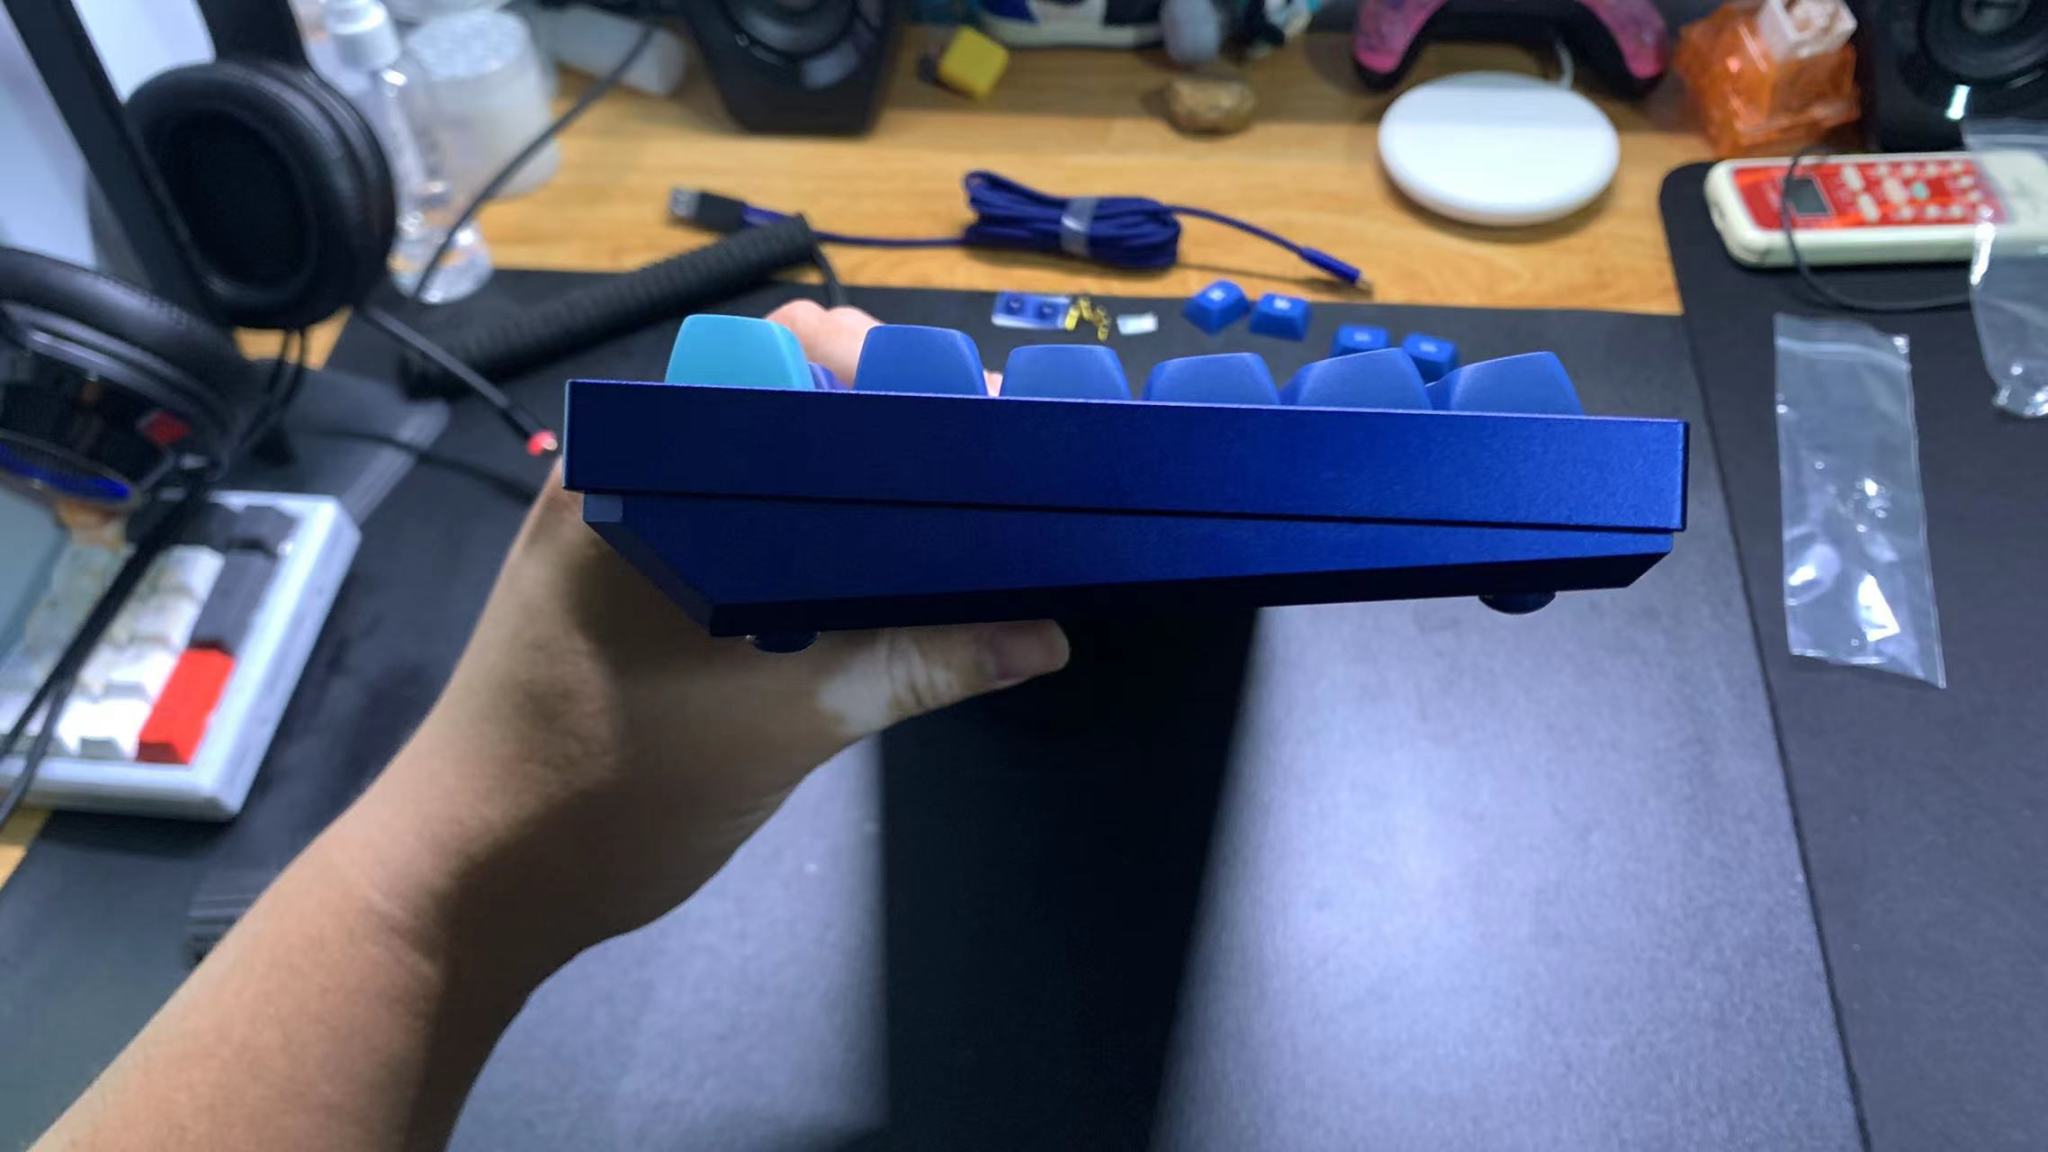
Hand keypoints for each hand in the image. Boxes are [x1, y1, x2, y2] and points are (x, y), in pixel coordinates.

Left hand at [359, 300, 1066, 977]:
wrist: (469, 883)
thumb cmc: (604, 790)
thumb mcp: (783, 726)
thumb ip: (915, 667)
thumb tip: (1043, 634)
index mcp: (646, 465)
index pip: (786, 354)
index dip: (893, 369)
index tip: (980, 415)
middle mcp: (629, 468)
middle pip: (785, 400)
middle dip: (891, 426)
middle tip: (992, 477)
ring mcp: (624, 525)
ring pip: (765, 465)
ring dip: (855, 487)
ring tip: (959, 521)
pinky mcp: (630, 580)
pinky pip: (740, 524)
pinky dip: (813, 537)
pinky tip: (884, 578)